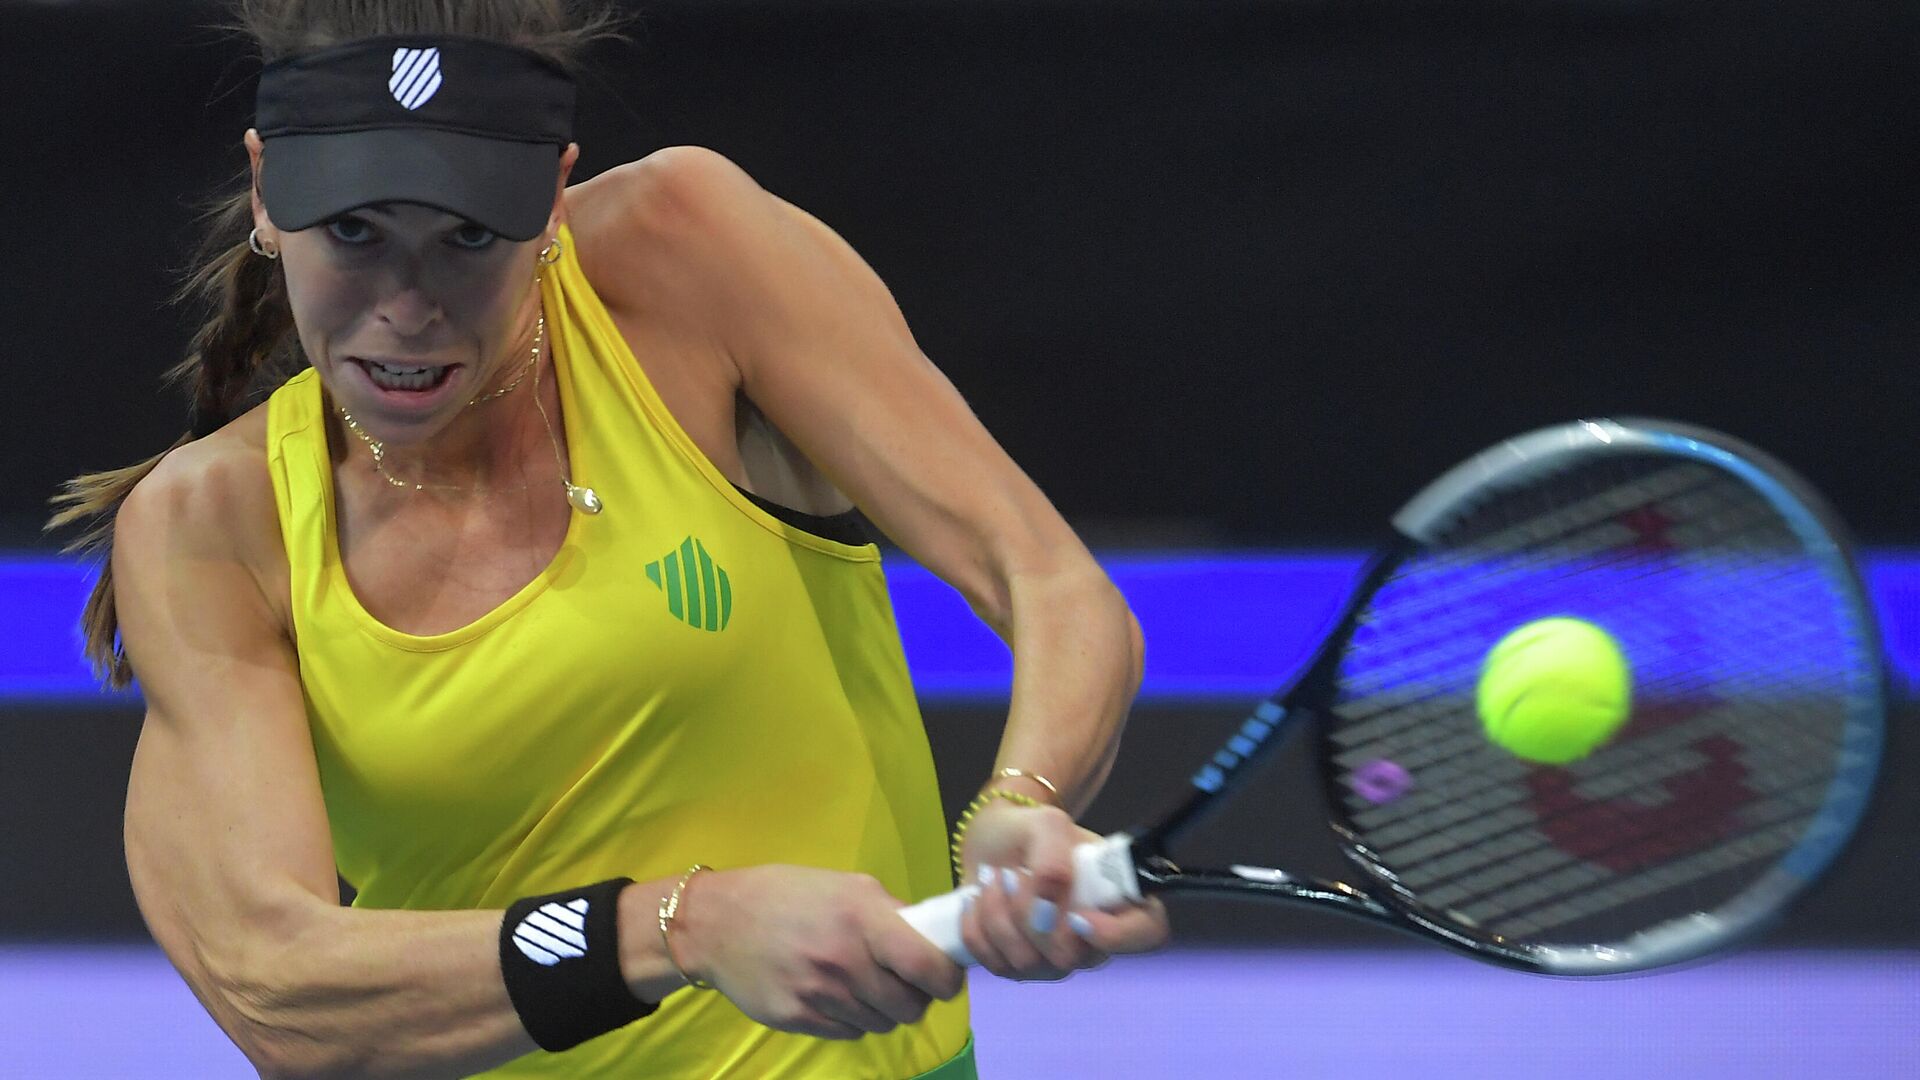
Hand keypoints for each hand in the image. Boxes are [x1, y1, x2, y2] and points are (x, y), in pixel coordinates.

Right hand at [669, 865, 965, 1039]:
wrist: (715, 922)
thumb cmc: (786, 895)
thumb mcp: (844, 885)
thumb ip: (889, 914)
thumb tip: (931, 939)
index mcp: (862, 917)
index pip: (928, 966)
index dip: (947, 978)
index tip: (944, 976)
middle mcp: (844, 959)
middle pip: (910, 1006)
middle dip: (915, 998)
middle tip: (903, 982)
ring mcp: (819, 993)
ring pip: (881, 1024)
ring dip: (882, 1010)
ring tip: (862, 984)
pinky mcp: (797, 1019)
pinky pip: (849, 1033)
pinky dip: (852, 1019)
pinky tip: (835, 994)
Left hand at [957, 800, 1169, 980]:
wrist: (992, 844)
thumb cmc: (1029, 831)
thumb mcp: (1046, 824)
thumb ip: (1054, 859)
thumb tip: (1049, 910)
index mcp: (1119, 898)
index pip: (1146, 933)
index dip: (1117, 935)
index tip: (1076, 915)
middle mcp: (1094, 939)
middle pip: (1070, 956)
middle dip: (1028, 913)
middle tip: (1011, 873)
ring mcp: (1057, 960)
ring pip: (1027, 963)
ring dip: (997, 915)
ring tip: (991, 878)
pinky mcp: (1019, 969)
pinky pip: (995, 965)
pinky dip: (976, 928)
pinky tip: (977, 901)